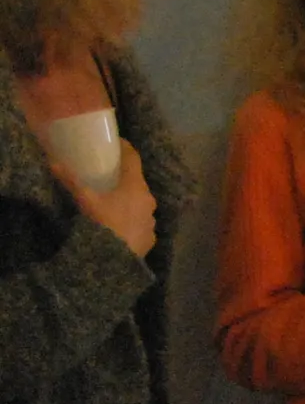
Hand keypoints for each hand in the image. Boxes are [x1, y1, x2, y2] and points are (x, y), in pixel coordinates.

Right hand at [54, 138, 153, 259]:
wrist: (114, 260)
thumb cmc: (102, 223)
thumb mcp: (84, 199)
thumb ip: (70, 180)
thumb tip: (53, 162)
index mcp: (136, 187)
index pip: (134, 159)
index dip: (126, 149)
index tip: (118, 144)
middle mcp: (149, 201)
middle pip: (138, 182)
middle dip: (125, 177)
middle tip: (110, 173)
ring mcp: (152, 220)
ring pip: (141, 204)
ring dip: (130, 200)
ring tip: (114, 199)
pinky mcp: (151, 237)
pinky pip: (142, 223)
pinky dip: (132, 219)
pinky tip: (121, 222)